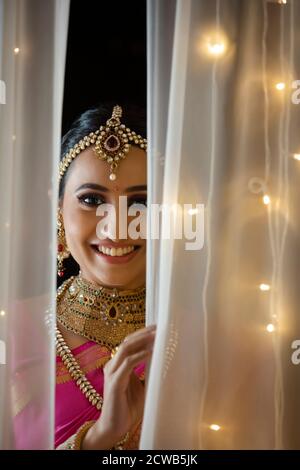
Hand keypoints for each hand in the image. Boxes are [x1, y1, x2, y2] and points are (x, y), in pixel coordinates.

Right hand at [82, 324, 155, 448]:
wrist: (114, 427)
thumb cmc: (128, 408)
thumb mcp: (142, 386)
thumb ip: (148, 373)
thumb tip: (164, 361)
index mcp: (117, 365)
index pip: (129, 343)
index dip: (142, 334)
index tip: (157, 328)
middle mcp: (112, 366)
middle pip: (127, 341)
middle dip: (143, 333)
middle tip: (159, 327)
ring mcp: (112, 373)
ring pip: (125, 348)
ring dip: (141, 340)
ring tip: (156, 335)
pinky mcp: (115, 383)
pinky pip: (127, 364)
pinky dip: (139, 356)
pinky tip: (150, 352)